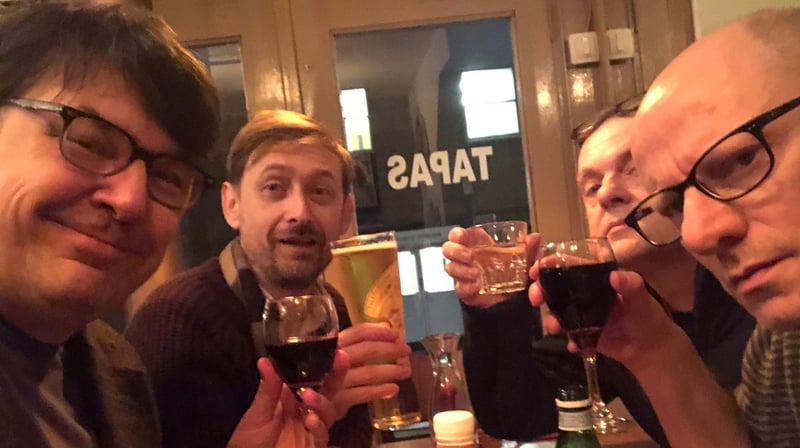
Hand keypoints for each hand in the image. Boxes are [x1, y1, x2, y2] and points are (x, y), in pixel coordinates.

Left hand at [226, 351, 348, 447]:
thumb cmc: (251, 440)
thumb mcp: (257, 412)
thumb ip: (267, 389)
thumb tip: (265, 360)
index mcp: (295, 397)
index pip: (314, 376)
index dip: (325, 362)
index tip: (331, 347)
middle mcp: (308, 410)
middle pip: (330, 390)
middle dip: (337, 373)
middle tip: (341, 357)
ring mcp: (312, 429)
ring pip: (329, 411)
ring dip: (321, 401)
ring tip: (307, 395)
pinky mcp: (314, 445)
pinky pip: (322, 435)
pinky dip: (318, 426)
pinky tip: (310, 419)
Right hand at [332, 323, 411, 419]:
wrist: (302, 408)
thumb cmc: (325, 377)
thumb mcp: (339, 357)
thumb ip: (358, 344)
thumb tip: (386, 326)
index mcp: (331, 345)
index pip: (356, 332)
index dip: (377, 332)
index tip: (395, 334)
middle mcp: (330, 361)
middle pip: (364, 350)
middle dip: (388, 349)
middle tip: (406, 350)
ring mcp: (332, 382)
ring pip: (366, 373)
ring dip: (389, 371)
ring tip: (406, 371)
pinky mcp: (335, 402)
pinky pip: (362, 394)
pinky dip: (379, 391)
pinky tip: (393, 390)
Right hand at [443, 227, 539, 306]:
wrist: (509, 298)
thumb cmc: (511, 271)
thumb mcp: (523, 258)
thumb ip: (529, 248)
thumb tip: (534, 237)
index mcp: (476, 244)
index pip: (457, 234)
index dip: (456, 234)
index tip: (462, 237)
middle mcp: (465, 257)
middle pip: (447, 249)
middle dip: (455, 251)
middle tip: (470, 256)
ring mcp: (463, 274)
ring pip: (450, 268)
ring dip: (461, 270)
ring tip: (477, 274)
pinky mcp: (465, 290)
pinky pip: (459, 287)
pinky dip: (466, 286)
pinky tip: (476, 286)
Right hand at [529, 265, 675, 362]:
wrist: (651, 348)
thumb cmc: (647, 316)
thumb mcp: (641, 297)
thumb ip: (630, 284)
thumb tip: (614, 276)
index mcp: (596, 278)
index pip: (569, 265)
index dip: (550, 265)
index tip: (536, 270)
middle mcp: (584, 294)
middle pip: (555, 287)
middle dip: (540, 291)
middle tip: (535, 299)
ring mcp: (582, 314)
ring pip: (557, 311)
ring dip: (550, 318)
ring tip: (554, 328)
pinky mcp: (583, 333)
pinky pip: (569, 334)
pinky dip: (569, 340)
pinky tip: (575, 346)